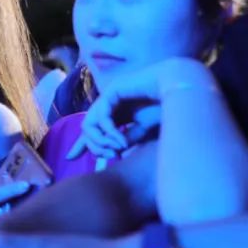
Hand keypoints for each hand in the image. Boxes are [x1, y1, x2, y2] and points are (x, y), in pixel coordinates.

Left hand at [67, 59, 204, 159]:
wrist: (178, 89)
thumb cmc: (166, 107)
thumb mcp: (145, 129)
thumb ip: (129, 139)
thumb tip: (116, 153)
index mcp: (117, 113)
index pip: (94, 129)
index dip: (82, 144)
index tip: (70, 158)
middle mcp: (110, 105)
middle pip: (87, 128)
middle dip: (94, 146)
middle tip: (110, 155)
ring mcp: (110, 96)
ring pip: (89, 123)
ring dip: (101, 140)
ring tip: (117, 149)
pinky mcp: (112, 91)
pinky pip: (101, 115)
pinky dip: (108, 131)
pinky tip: (120, 140)